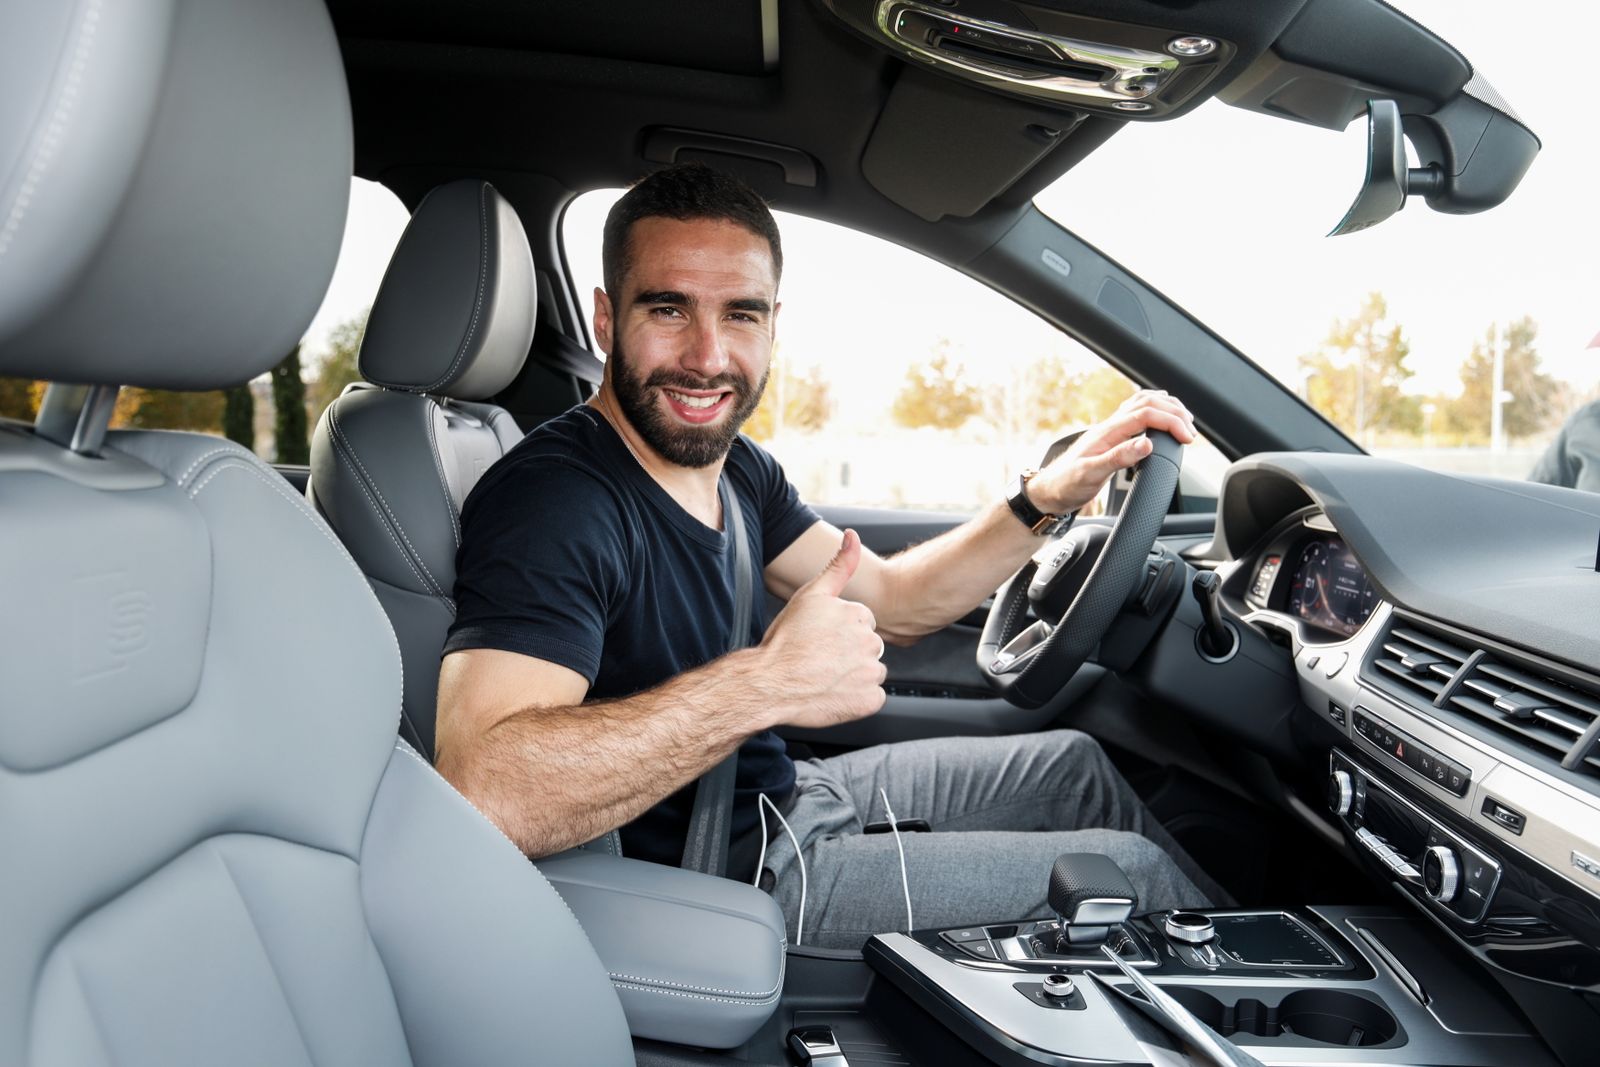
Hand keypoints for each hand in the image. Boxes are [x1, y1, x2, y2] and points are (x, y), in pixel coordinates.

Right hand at [757, 529, 887, 728]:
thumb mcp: (810, 594)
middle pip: (869, 647)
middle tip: (820, 659)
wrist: (770, 683)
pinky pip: (872, 697)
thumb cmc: (785, 641)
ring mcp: (871, 673)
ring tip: (825, 676)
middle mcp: (870, 642)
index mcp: (859, 616)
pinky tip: (834, 693)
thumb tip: (853, 536)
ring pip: (871, 671)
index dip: (840, 633)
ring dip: (854, 675)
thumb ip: (839, 565)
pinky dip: (857, 699)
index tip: (821, 640)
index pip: (862, 623)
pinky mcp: (869, 700)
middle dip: (850, 653)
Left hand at [1026, 389, 1196, 514]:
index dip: (1171, 421)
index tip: (1187, 438)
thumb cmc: (1067, 485)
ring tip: (1185, 420)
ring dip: (1167, 407)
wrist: (1050, 491)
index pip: (1147, 414)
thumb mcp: (1092, 475)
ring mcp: (1111, 429)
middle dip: (1175, 412)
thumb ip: (1119, 458)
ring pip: (1143, 403)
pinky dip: (1155, 410)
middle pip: (1148, 402)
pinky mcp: (1112, 436)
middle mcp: (1110, 425)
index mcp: (1107, 432)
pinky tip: (1161, 418)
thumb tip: (1146, 445)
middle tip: (1191, 433)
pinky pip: (1136, 413)